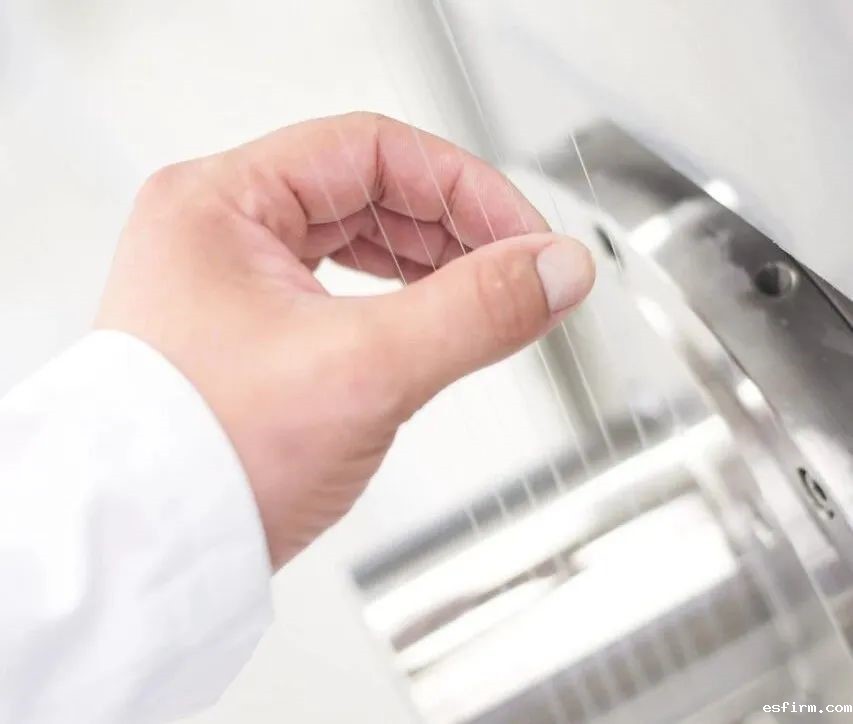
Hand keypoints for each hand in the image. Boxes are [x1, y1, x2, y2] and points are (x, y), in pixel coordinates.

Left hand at [96, 112, 594, 568]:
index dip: (463, 187)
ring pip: (353, 240)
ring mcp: (229, 282)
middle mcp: (217, 231)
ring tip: (483, 297)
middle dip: (452, 228)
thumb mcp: (362, 371)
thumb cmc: (206, 458)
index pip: (371, 150)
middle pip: (365, 190)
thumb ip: (475, 311)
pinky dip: (393, 300)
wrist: (149, 553)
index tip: (524, 237)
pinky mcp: (248, 331)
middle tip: (515, 269)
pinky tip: (428, 320)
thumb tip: (555, 269)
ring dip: (427, 263)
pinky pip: (338, 288)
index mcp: (219, 203)